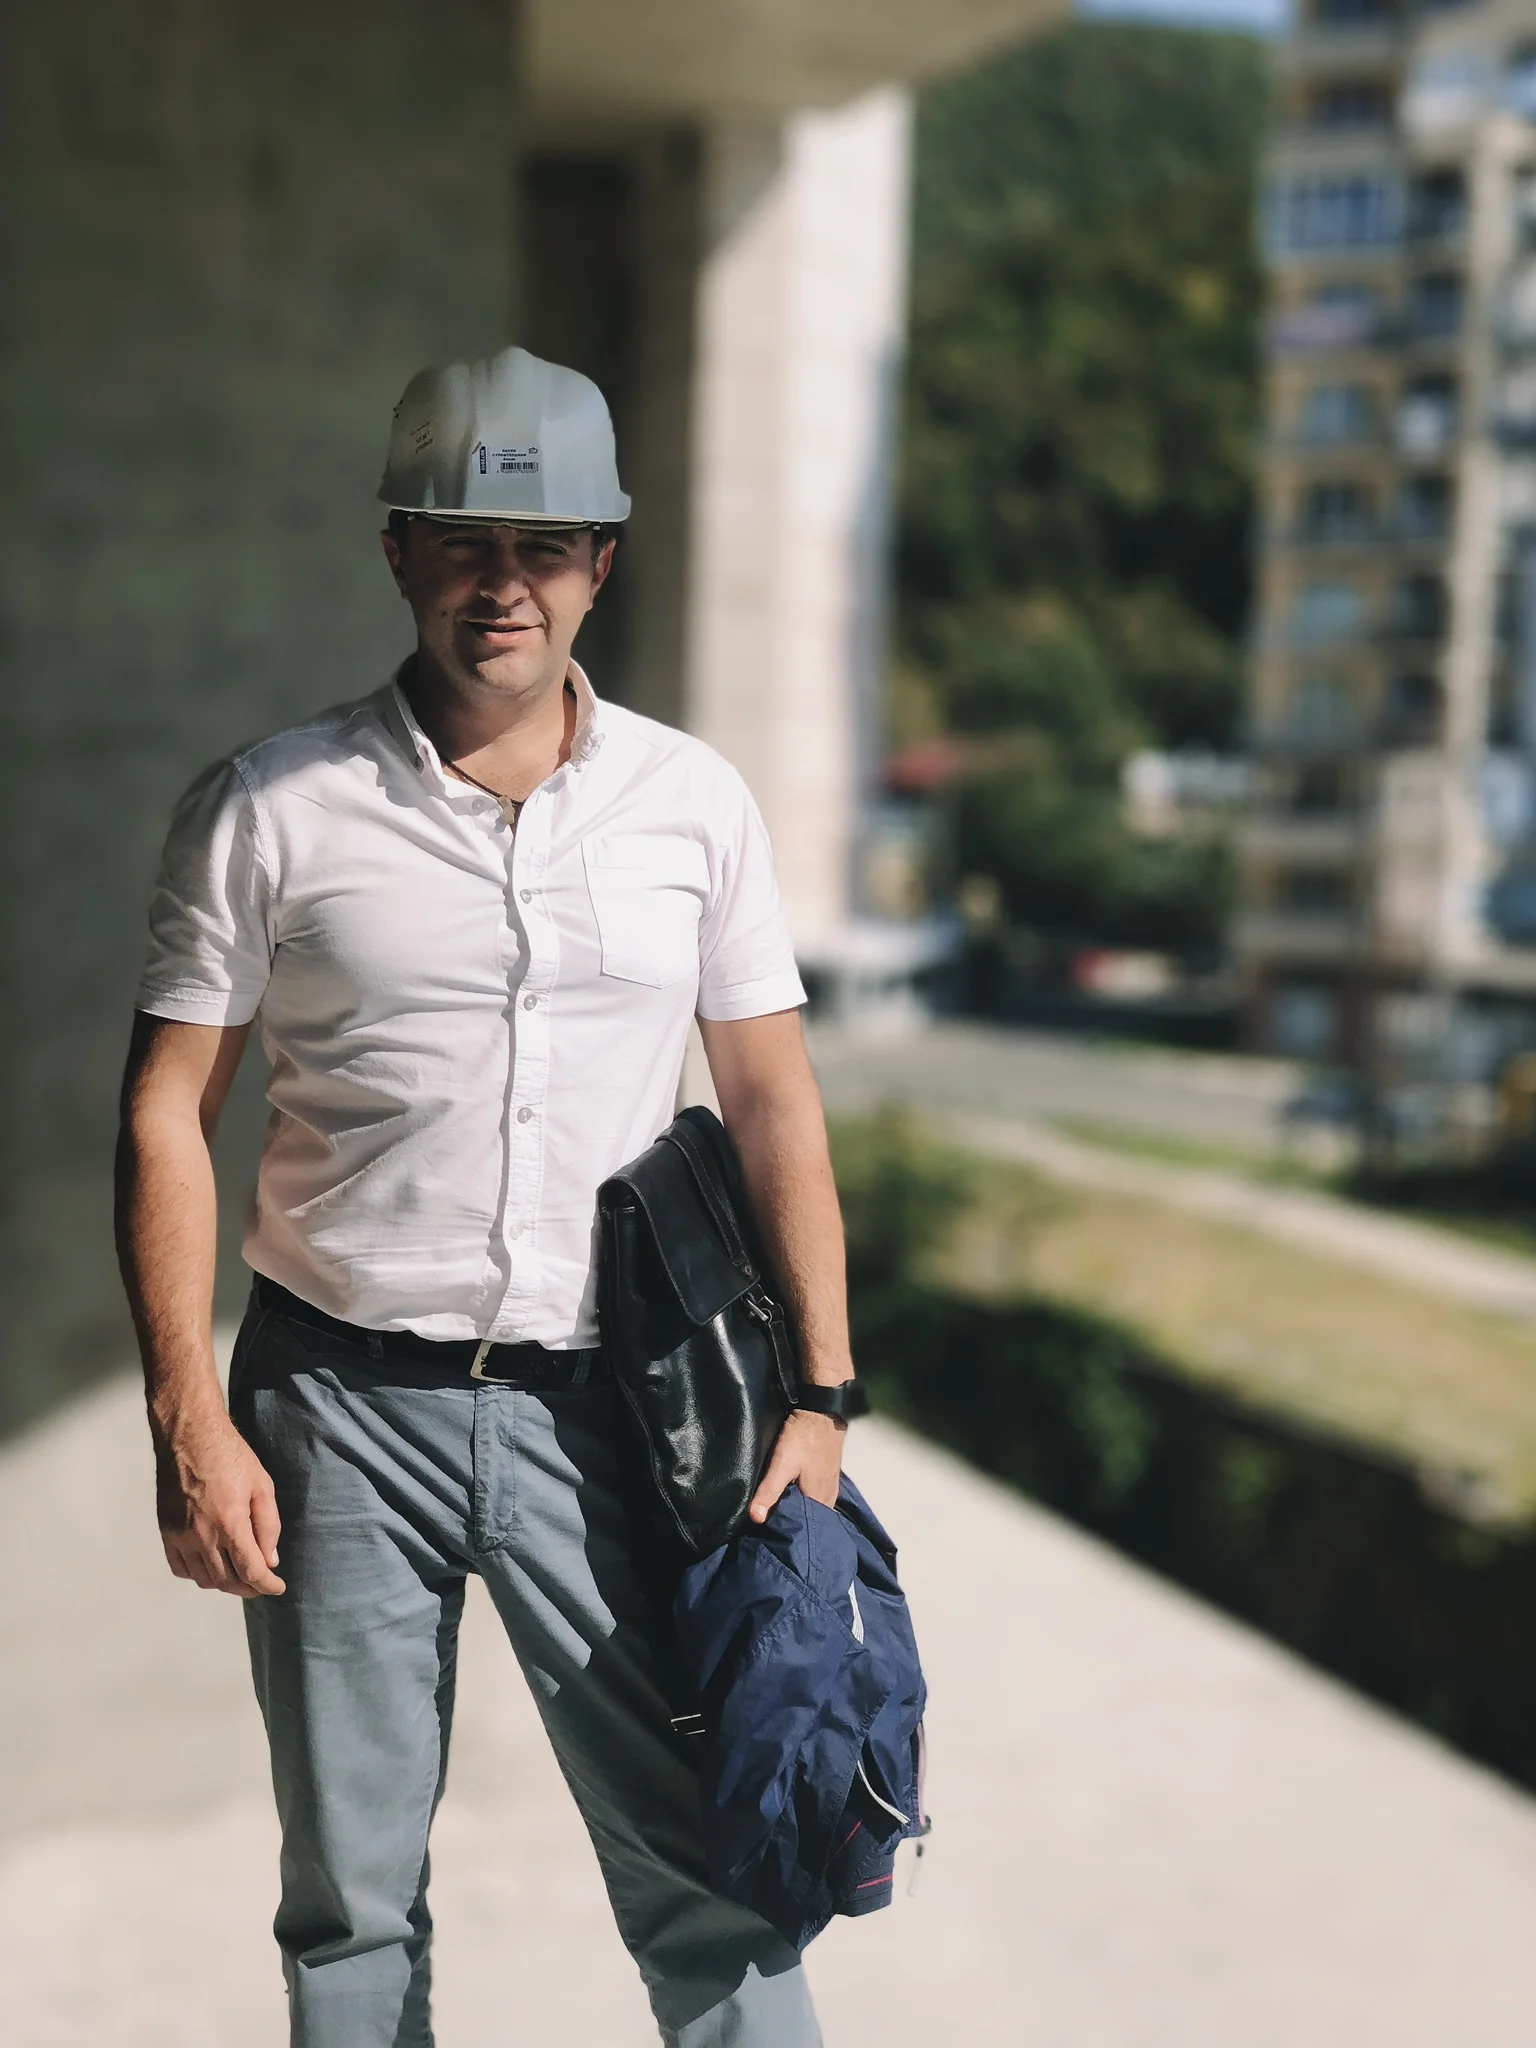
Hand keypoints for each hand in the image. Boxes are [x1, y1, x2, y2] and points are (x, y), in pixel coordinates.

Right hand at [155, 1410, 285, 1597]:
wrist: (189, 1436)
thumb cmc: (231, 1457)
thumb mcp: (262, 1486)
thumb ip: (268, 1526)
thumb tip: (270, 1560)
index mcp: (230, 1523)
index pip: (250, 1571)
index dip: (266, 1585)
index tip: (277, 1588)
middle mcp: (202, 1536)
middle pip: (226, 1581)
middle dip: (248, 1588)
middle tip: (261, 1583)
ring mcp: (180, 1536)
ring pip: (203, 1579)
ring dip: (224, 1584)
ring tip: (239, 1575)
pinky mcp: (166, 1532)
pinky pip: (181, 1568)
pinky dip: (198, 1574)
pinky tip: (211, 1565)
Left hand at [748, 1408, 845, 1523]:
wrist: (822, 1411)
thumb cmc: (804, 1438)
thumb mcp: (782, 1465)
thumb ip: (770, 1491)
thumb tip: (755, 1518)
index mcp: (819, 1502)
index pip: (802, 1529)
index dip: (785, 1532)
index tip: (769, 1534)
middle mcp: (829, 1499)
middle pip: (809, 1519)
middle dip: (792, 1523)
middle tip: (770, 1524)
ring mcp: (831, 1487)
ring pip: (814, 1508)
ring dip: (799, 1511)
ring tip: (779, 1512)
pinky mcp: (829, 1476)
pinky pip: (818, 1496)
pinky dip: (806, 1500)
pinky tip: (794, 1496)